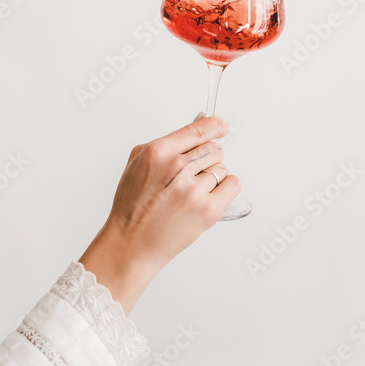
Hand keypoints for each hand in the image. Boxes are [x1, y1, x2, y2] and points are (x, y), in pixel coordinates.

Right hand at [79, 115, 239, 312]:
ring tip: (191, 191)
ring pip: (222, 167)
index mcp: (158, 152)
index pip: (198, 130)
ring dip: (212, 176)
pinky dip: (225, 188)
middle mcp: (177, 168)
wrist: (132, 243)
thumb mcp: (138, 164)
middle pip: (213, 148)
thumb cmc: (133, 206)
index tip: (221, 126)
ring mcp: (194, 190)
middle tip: (191, 175)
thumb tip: (199, 122)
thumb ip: (169, 142)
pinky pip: (232, 184)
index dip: (214, 126)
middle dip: (206, 159)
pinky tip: (208, 196)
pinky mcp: (208, 210)